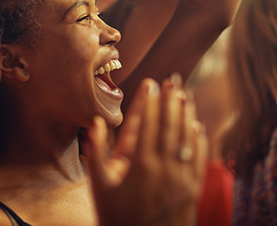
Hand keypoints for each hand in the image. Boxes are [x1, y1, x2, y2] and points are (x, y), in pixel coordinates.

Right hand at [84, 75, 207, 225]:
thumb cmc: (116, 218)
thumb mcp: (98, 187)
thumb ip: (94, 153)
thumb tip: (95, 123)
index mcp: (141, 165)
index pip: (148, 124)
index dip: (151, 102)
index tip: (152, 83)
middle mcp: (164, 167)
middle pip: (170, 126)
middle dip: (171, 101)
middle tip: (173, 80)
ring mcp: (181, 178)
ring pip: (186, 139)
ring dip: (186, 115)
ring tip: (185, 95)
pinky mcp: (191, 189)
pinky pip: (198, 159)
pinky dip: (199, 140)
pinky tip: (197, 126)